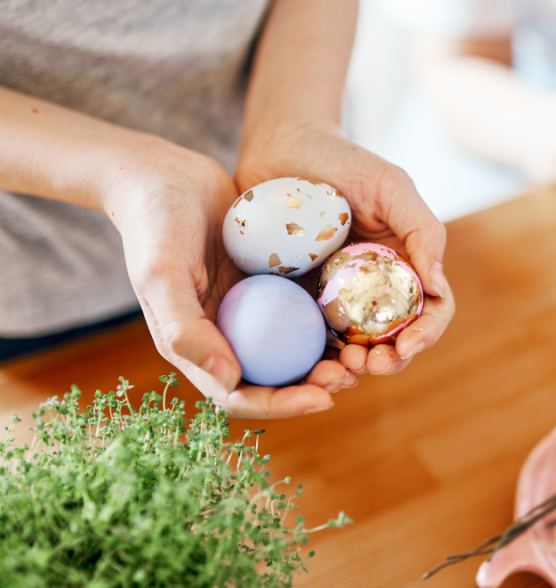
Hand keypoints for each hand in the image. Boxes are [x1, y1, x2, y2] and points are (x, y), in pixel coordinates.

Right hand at [104, 138, 352, 417]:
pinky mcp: (267, 284)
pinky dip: (324, 319)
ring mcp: (248, 310)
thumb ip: (186, 330)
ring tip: (360, 354)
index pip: (239, 394)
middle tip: (350, 375)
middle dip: (312, 388)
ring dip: (326, 358)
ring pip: (292, 348)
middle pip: (273, 378)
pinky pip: (299, 309)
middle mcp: (224, 335)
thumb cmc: (155, 224)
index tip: (323, 400)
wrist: (163, 174)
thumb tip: (230, 380)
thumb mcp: (162, 275)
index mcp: (195, 346)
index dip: (281, 406)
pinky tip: (354, 313)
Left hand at [235, 119, 454, 376]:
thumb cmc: (342, 160)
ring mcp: (336, 296)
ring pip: (354, 347)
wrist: (281, 146)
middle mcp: (375, 287)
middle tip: (368, 364)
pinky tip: (308, 365)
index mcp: (405, 264)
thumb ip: (423, 230)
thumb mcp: (391, 186)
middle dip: (389, 360)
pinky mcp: (300, 300)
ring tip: (338, 369)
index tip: (406, 347)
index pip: (430, 309)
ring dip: (353, 367)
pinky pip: (311, 337)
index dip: (425, 334)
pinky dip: (316, 358)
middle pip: (394, 338)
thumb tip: (438, 286)